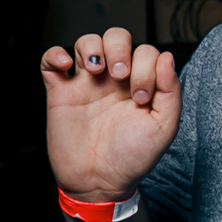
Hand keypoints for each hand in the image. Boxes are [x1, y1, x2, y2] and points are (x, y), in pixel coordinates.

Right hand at [42, 28, 178, 202]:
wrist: (99, 183)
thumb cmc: (132, 158)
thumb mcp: (163, 127)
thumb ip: (170, 92)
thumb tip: (168, 57)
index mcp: (139, 84)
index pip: (145, 52)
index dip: (146, 66)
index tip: (142, 98)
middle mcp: (113, 80)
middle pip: (116, 38)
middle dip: (119, 48)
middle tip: (120, 75)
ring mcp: (85, 84)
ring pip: (86, 42)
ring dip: (92, 46)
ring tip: (96, 69)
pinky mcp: (60, 93)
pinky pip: (50, 62)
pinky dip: (55, 54)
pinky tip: (66, 65)